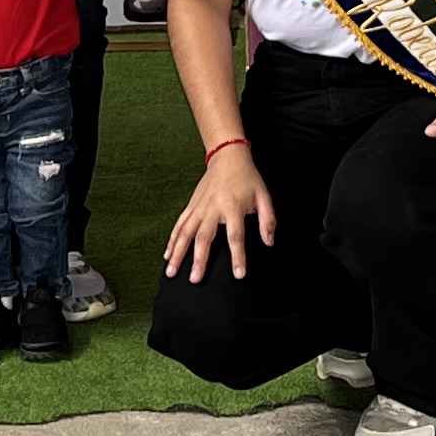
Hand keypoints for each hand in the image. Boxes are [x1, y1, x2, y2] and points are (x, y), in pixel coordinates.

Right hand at [163, 143, 275, 282]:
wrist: (227, 156)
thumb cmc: (247, 178)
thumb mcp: (264, 196)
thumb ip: (268, 220)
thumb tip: (269, 242)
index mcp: (233, 206)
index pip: (236, 236)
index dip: (238, 256)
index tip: (238, 274)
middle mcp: (213, 208)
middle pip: (204, 237)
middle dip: (198, 259)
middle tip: (195, 279)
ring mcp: (199, 207)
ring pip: (185, 232)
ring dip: (177, 252)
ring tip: (171, 272)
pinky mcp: (191, 205)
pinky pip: (179, 225)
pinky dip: (172, 240)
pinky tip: (167, 255)